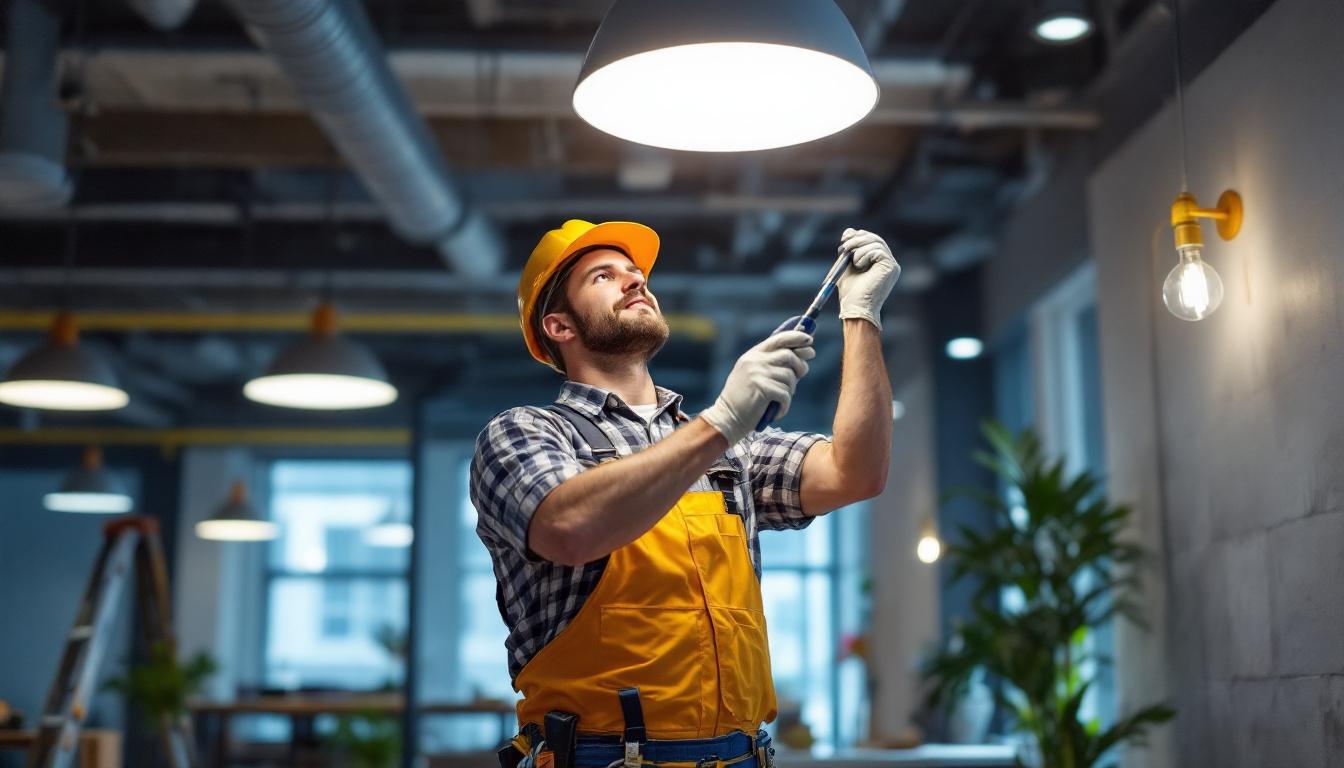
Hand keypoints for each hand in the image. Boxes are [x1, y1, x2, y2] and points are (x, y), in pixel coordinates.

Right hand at [699, 330, 815, 444]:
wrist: (727, 418)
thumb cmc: (744, 399)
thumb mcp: (754, 375)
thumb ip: (772, 364)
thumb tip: (803, 357)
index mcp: (753, 355)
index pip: (779, 339)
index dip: (797, 337)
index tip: (809, 341)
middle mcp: (755, 361)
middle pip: (788, 355)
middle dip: (800, 365)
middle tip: (802, 373)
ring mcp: (758, 373)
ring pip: (789, 377)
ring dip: (790, 390)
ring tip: (781, 399)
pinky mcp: (762, 388)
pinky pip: (785, 394)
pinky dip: (785, 405)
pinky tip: (777, 410)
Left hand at [836, 228, 899, 329]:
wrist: (855, 307)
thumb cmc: (850, 292)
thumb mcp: (847, 265)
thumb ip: (849, 249)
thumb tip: (850, 230)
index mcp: (880, 263)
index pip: (872, 240)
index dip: (858, 236)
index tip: (844, 239)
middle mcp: (889, 263)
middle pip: (875, 239)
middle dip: (857, 239)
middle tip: (844, 246)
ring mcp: (892, 265)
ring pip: (876, 242)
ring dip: (858, 248)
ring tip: (851, 260)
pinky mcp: (891, 267)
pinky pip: (877, 250)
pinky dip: (864, 255)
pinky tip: (859, 265)